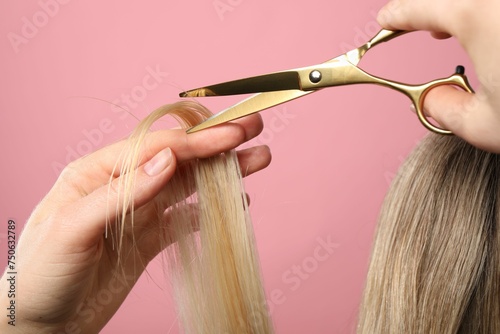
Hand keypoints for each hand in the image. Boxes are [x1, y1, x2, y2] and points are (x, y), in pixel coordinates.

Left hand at [0, 114, 270, 333]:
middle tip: (253, 127)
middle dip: (216, 144)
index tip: (232, 135)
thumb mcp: (73, 228)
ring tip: (257, 160)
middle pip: (177, 160)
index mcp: (96, 172)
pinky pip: (184, 219)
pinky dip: (209, 209)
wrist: (38, 324)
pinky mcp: (148, 240)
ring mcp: (138, 214)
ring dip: (221, 172)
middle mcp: (121, 186)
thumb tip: (168, 161)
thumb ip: (123, 193)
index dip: (196, 140)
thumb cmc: (40, 274)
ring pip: (187, 186)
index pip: (156, 148)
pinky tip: (234, 201)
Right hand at [378, 0, 499, 151]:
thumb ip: (444, 108)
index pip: (424, 6)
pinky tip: (482, 29)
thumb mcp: (485, 125)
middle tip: (406, 26)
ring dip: (453, 10)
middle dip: (423, 9)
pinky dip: (477, 12)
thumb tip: (433, 99)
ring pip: (472, 0)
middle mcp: (499, 1)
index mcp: (482, 18)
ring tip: (441, 32)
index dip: (398, 15)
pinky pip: (490, 4)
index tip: (385, 20)